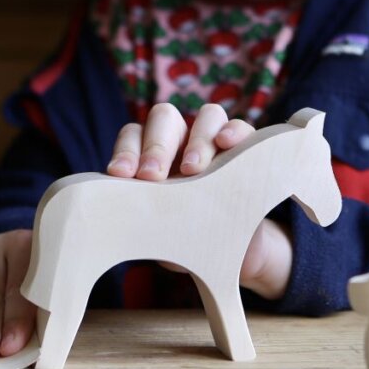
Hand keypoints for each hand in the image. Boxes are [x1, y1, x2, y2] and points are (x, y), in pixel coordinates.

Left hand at [105, 103, 293, 299]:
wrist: (232, 252)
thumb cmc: (187, 238)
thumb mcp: (162, 233)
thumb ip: (144, 220)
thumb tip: (122, 221)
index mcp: (155, 157)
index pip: (134, 136)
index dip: (125, 151)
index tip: (120, 175)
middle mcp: (185, 142)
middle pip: (166, 118)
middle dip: (157, 146)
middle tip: (152, 176)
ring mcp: (218, 142)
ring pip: (208, 116)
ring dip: (198, 139)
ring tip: (193, 170)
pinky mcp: (248, 148)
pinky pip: (243, 127)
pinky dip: (234, 131)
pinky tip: (226, 144)